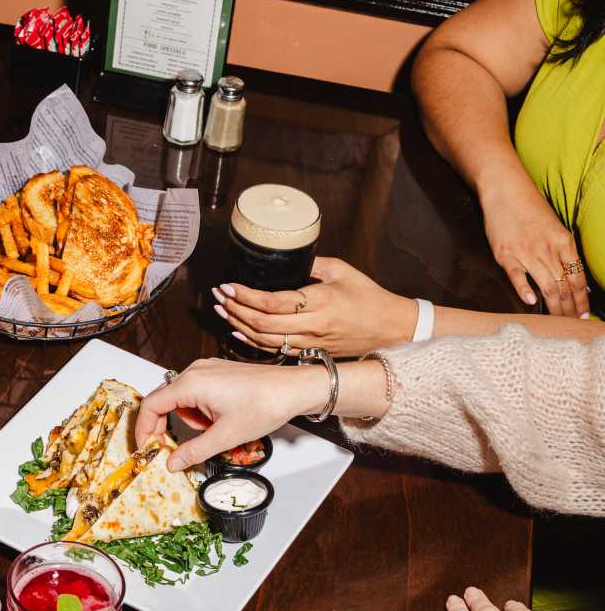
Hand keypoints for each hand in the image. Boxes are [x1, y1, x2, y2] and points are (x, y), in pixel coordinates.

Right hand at [136, 359, 325, 470]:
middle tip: (168, 448)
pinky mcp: (217, 372)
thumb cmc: (265, 405)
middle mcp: (195, 371)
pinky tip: (219, 419)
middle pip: (163, 400)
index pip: (152, 405)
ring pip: (181, 398)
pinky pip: (195, 392)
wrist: (295, 389)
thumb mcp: (226, 436)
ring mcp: (206, 369)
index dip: (144, 429)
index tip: (146, 448)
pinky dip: (199, 410)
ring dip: (189, 419)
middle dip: (163, 426)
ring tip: (213, 430)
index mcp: (192, 383)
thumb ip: (194, 450)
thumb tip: (172, 463)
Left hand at [213, 257, 417, 357]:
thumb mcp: (342, 271)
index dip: (245, 296)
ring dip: (238, 325)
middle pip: (261, 324)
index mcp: (319, 303)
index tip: (228, 286)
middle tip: (218, 296)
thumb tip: (287, 257)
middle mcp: (311, 327)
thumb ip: (312, 264)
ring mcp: (309, 343)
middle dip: (235, 309)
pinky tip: (238, 331)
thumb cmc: (369, 297)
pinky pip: (274, 351)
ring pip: (264, 340)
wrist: (392, 328)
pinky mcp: (310, 353)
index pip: (272, 303)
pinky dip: (252, 342)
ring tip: (221, 311)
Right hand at [480, 180, 588, 317]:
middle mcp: (548, 249)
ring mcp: (527, 253)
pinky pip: (518, 276)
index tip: (583, 313)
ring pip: (547, 285)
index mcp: (563, 242)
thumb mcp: (554, 228)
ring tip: (557, 320)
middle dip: (570, 308)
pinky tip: (530, 302)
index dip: (582, 298)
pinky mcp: (506, 255)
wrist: (505, 192)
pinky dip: (525, 290)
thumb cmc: (530, 209)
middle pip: (564, 286)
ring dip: (554, 306)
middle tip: (572, 323)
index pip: (578, 277)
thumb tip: (572, 275)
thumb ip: (562, 252)